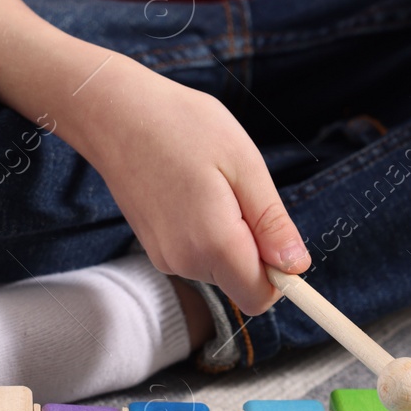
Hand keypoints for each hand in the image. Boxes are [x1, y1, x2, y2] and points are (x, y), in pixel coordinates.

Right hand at [59, 49, 309, 314]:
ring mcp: (165, 257)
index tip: (278, 233)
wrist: (113, 113)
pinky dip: (208, 230)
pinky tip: (193, 189)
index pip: (261, 298)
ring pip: (221, 267)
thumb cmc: (181, 126)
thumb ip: (272, 223)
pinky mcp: (154, 246)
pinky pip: (198, 254)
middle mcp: (185, 262)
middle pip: (242, 282)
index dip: (282, 275)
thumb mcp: (244, 164)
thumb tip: (296, 267)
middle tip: (239, 192)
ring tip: (211, 184)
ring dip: (231, 235)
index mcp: (213, 244)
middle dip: (255, 248)